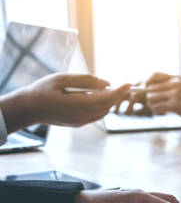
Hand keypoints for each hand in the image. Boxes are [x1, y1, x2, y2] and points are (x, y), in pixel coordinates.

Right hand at [0, 73, 128, 132]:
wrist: (29, 109)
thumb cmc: (43, 90)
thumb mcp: (62, 78)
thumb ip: (85, 80)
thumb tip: (107, 83)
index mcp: (77, 104)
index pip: (106, 98)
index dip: (120, 91)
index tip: (129, 83)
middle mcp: (81, 116)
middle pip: (108, 106)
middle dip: (119, 95)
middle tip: (126, 85)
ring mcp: (80, 121)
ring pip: (104, 112)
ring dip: (111, 101)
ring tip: (115, 89)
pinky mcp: (79, 123)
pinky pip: (97, 115)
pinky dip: (103, 106)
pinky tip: (102, 97)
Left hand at [143, 72, 180, 121]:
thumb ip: (173, 86)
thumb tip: (156, 91)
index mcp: (177, 78)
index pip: (154, 75)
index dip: (148, 83)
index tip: (148, 91)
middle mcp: (175, 84)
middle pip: (150, 88)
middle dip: (150, 98)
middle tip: (155, 105)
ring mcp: (175, 94)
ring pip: (151, 98)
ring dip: (152, 105)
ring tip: (159, 110)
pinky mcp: (176, 104)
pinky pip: (157, 106)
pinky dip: (157, 111)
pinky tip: (164, 113)